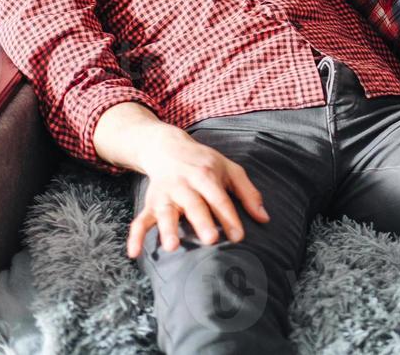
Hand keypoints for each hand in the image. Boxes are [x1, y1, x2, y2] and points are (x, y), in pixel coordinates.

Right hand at [125, 127, 268, 258]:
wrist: (167, 147)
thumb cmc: (205, 163)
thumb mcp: (230, 169)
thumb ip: (248, 193)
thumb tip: (265, 219)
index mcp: (206, 175)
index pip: (219, 198)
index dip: (229, 217)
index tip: (239, 237)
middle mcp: (184, 185)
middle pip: (193, 204)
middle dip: (201, 222)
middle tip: (210, 241)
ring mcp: (165, 195)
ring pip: (165, 212)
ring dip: (167, 229)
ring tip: (172, 247)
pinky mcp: (150, 203)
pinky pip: (140, 220)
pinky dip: (135, 236)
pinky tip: (134, 253)